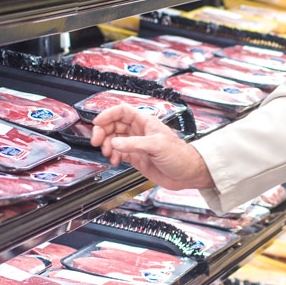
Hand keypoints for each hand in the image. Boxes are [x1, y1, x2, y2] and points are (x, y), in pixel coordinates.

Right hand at [90, 105, 214, 189]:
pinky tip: (114, 160)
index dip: (108, 114)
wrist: (188, 173)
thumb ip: (134, 144)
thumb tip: (115, 143)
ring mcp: (136, 145)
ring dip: (107, 145)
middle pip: (114, 125)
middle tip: (97, 141)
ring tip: (108, 153)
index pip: (122, 112)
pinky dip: (113, 156)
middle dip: (103, 131)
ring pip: (114, 140)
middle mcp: (139, 132)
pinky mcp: (136, 158)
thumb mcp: (157, 145)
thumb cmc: (180, 155)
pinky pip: (118, 153)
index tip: (97, 122)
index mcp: (145, 122)